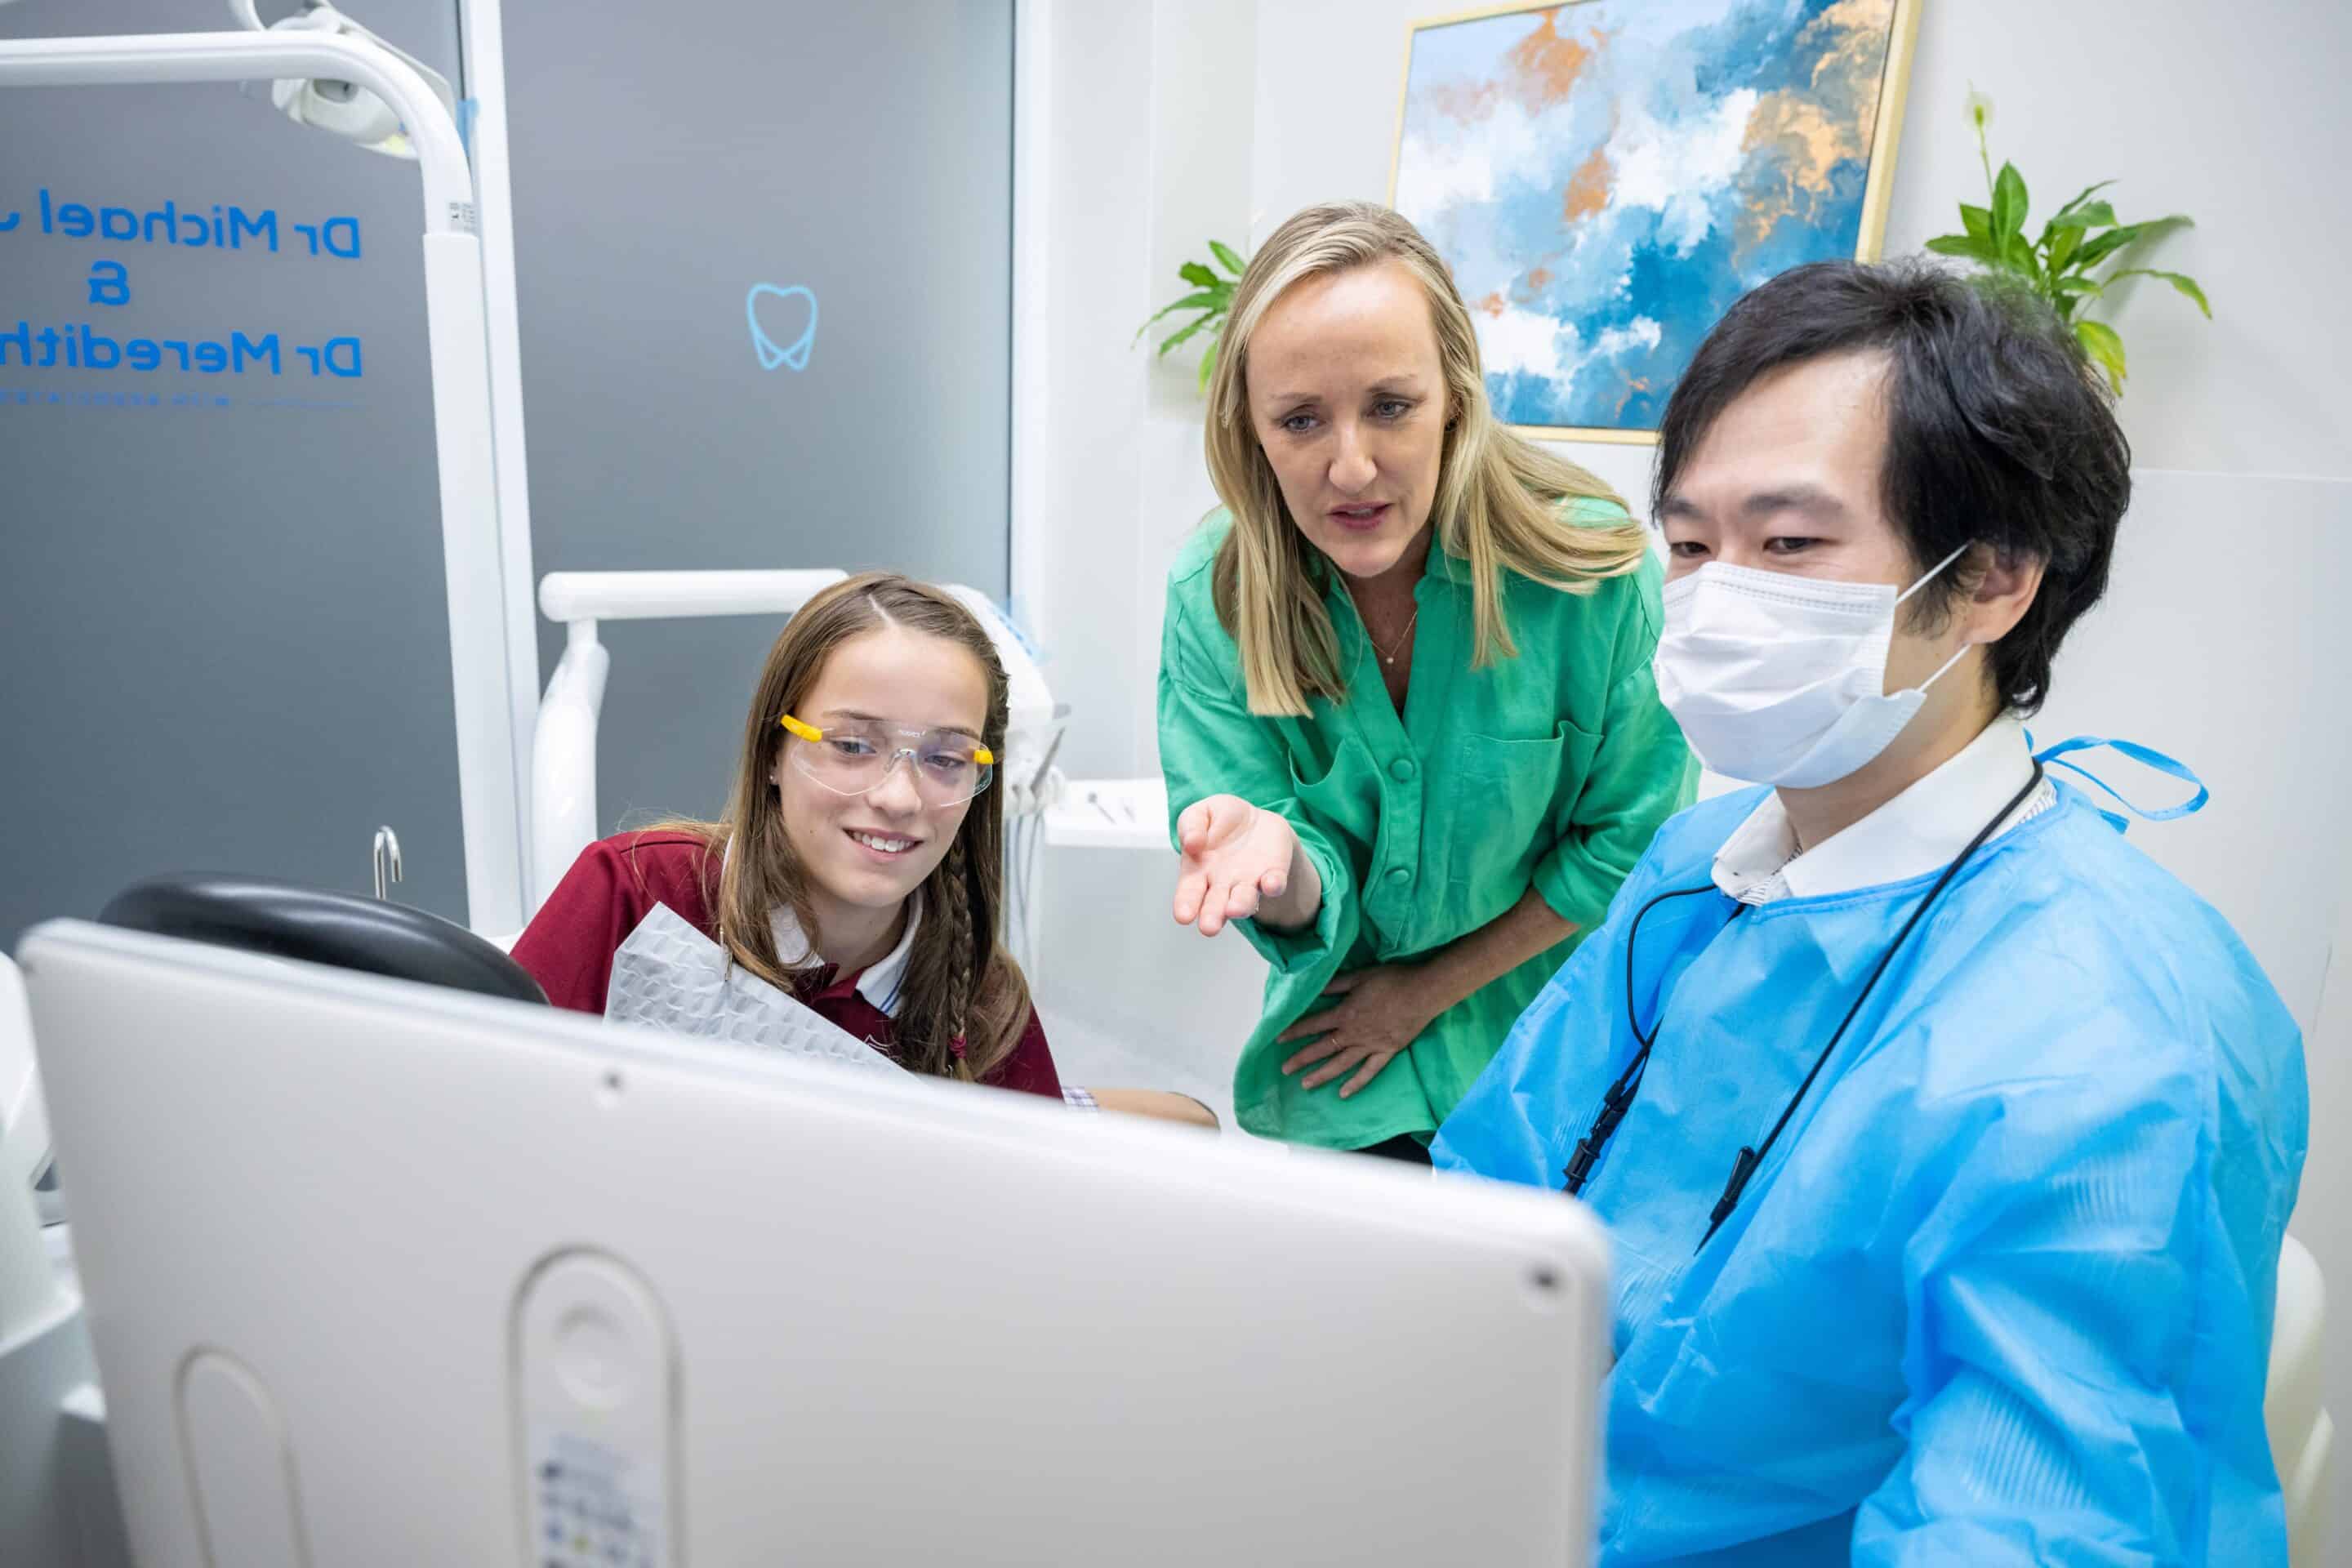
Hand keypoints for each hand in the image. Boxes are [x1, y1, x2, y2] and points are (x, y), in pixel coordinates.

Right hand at [1172, 795, 1301, 936]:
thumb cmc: (1219, 822)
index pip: (1189, 893)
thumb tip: (1191, 842)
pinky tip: (1271, 885)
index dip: (1185, 904)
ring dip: (1241, 905)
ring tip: (1235, 910)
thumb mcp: (1199, 814)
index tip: (1183, 916)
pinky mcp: (1273, 873)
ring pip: (1244, 899)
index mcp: (1198, 872)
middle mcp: (1223, 885)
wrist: (1255, 821)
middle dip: (1212, 915)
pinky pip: (1274, 882)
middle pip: (1215, 904)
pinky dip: (1273, 885)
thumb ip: (1190, 825)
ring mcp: (1249, 882)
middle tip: (1208, 927)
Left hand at [1277, 964, 1442, 1097]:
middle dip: (1302, 1059)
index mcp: (1345, 1014)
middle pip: (1323, 1048)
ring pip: (1341, 1064)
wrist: (1423, 992)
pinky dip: (1356, 1083)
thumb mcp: (1359, 976)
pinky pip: (1369, 1072)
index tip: (1278, 1040)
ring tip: (1305, 1085)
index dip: (1294, 1032)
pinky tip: (1343, 1093)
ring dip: (1322, 1075)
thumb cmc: (1391, 980)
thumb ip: (1336, 985)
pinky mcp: (1387, 1052)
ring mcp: (1370, 1046)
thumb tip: (1314, 989)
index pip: (1313, 1025)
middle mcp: (1354, 1034)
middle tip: (1285, 1069)